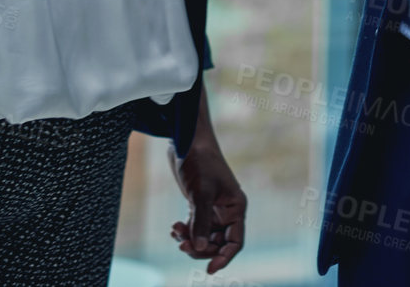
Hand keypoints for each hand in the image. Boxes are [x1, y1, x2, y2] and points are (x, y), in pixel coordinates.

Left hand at [168, 136, 245, 272]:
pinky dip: (184, 231)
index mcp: (236, 207)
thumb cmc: (201, 161)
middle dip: (200, 248)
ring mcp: (212, 209)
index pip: (235, 241)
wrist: (187, 140)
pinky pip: (194, 228)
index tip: (209, 269)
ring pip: (203, 237)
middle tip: (182, 245)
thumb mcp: (201, 193)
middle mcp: (226, 211)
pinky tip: (174, 228)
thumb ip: (200, 222)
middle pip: (217, 243)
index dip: (224, 257)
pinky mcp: (199, 205)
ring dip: (189, 240)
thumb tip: (199, 248)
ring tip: (175, 232)